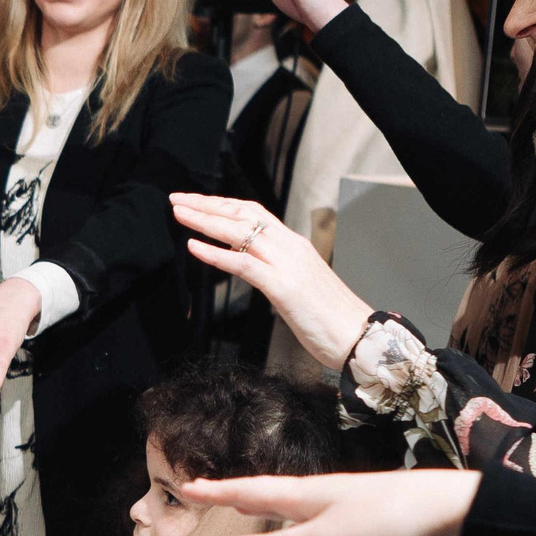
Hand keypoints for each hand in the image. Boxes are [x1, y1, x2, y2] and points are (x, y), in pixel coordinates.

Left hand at [170, 193, 372, 370]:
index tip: (196, 201)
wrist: (358, 337)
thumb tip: (246, 261)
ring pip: (241, 232)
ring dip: (205, 220)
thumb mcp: (296, 285)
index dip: (223, 204)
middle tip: (177, 199)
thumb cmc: (329, 318)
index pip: (254, 213)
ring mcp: (287, 264)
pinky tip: (194, 247)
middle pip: (243, 214)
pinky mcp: (283, 287)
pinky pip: (244, 264)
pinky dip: (216, 253)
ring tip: (179, 214)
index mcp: (294, 246)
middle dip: (207, 204)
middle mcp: (290, 247)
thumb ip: (273, 269)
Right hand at [178, 469, 479, 535]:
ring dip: (268, 513)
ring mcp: (344, 508)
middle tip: (211, 495)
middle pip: (269, 496)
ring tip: (251, 513)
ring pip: (294, 511)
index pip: (250, 492)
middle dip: (238, 497)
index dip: (218, 493)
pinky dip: (298, 531)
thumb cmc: (389, 520)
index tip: (188, 487)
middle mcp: (320, 497)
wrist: (450, 513)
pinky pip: (317, 527)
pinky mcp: (364, 523)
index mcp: (305, 496)